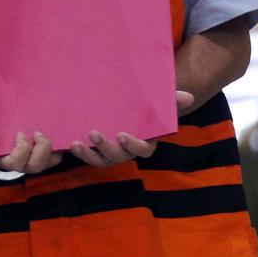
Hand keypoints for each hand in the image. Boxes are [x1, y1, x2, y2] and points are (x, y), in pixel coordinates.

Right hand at [0, 119, 61, 173]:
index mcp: (5, 161)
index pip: (17, 163)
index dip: (21, 151)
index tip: (19, 133)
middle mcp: (22, 163)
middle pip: (36, 166)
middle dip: (41, 150)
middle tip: (37, 132)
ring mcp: (34, 158)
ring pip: (50, 161)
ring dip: (53, 148)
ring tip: (49, 131)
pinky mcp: (44, 151)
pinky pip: (57, 153)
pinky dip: (62, 145)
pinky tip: (61, 132)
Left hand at [71, 93, 194, 166]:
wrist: (126, 107)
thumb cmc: (144, 108)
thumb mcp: (158, 103)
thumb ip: (171, 100)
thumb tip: (189, 96)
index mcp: (145, 142)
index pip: (142, 150)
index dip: (133, 145)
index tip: (122, 135)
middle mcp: (126, 152)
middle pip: (118, 157)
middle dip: (106, 148)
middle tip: (94, 133)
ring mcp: (109, 154)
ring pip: (100, 160)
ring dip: (88, 154)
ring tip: (77, 143)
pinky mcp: (94, 150)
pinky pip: (87, 156)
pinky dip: (78, 152)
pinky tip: (68, 143)